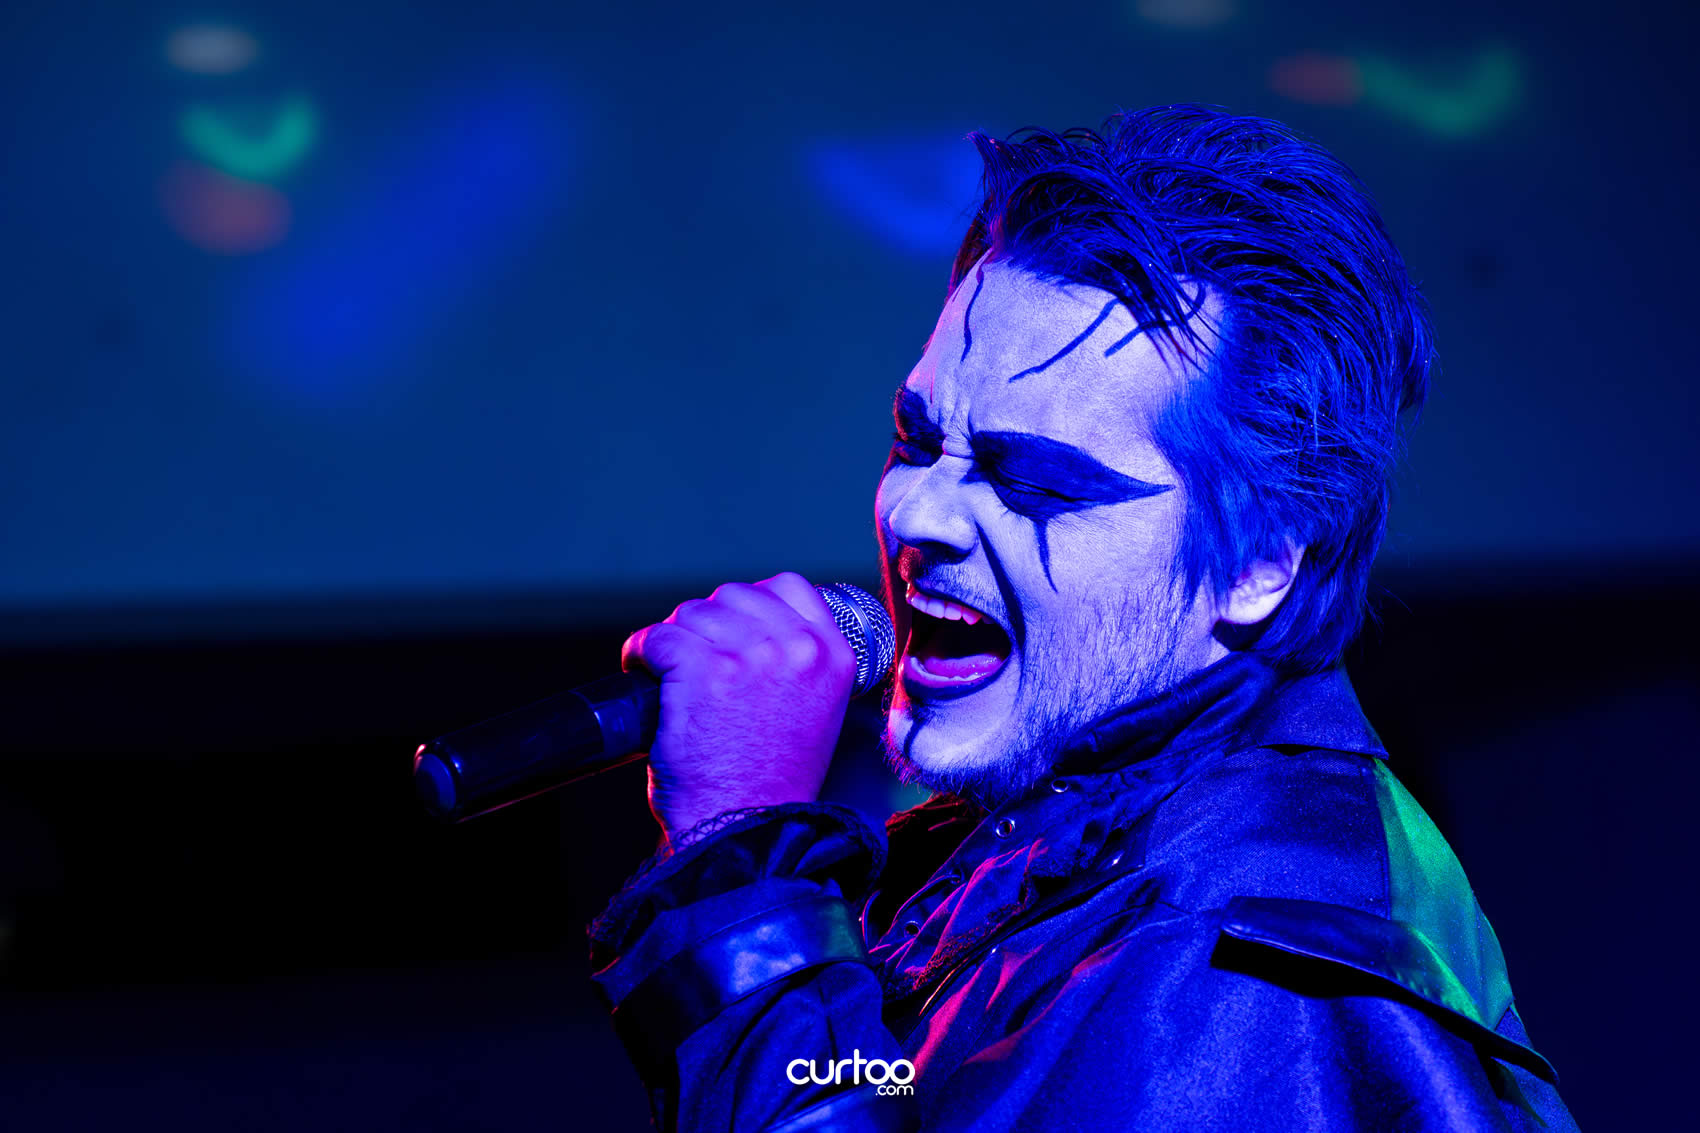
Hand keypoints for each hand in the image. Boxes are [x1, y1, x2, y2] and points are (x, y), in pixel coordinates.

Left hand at [621, 572, 856, 841]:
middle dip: (708, 625)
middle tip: (697, 665)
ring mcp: (749, 656)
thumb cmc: (770, 785)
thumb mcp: (815, 711)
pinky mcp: (701, 670)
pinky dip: (641, 654)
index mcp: (832, 656)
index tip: (731, 632)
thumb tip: (752, 627)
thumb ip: (798, 664)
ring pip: (692, 613)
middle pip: (734, 596)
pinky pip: (657, 638)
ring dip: (675, 641)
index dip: (750, 605)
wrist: (746, 831)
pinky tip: (645, 676)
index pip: (789, 587)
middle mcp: (797, 648)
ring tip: (672, 678)